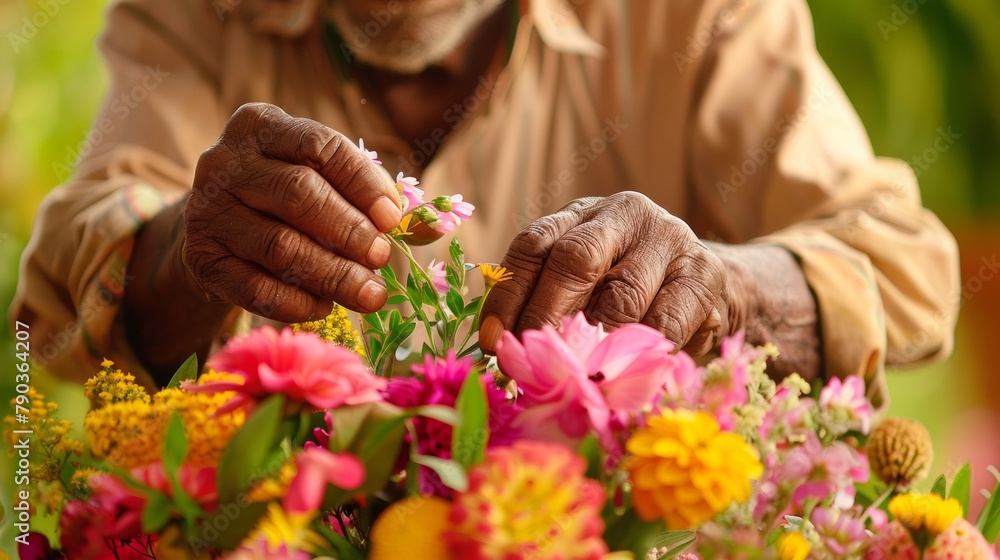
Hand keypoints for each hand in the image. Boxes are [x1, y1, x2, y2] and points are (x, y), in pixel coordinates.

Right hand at [182, 102, 401, 321]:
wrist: (216, 231)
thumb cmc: (283, 199)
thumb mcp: (317, 177)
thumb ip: (363, 192)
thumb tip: (420, 224)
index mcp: (259, 126)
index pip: (319, 145)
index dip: (362, 183)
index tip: (392, 218)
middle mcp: (224, 162)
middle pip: (298, 194)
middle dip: (350, 230)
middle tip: (382, 257)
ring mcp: (207, 212)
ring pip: (280, 247)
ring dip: (333, 274)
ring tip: (369, 293)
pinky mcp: (202, 260)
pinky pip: (257, 289)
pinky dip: (299, 302)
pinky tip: (325, 305)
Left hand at [479, 191, 747, 354]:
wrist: (714, 289)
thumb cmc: (632, 296)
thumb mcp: (587, 289)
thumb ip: (548, 306)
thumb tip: (503, 349)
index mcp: (582, 215)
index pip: (534, 245)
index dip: (508, 294)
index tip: (493, 340)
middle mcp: (623, 214)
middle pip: (574, 259)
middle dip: (545, 316)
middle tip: (532, 361)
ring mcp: (668, 238)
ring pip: (621, 295)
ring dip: (594, 344)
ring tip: (575, 376)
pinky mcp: (704, 272)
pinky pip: (664, 322)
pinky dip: (639, 354)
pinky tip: (624, 374)